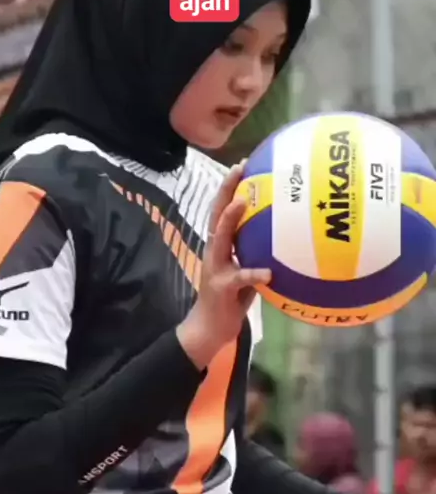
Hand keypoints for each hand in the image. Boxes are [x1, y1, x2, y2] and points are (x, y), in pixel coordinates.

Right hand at [177, 162, 270, 369]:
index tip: (243, 165)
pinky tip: (268, 272)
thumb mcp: (246, 272)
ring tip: (243, 202)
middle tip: (239, 169)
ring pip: (220, 237)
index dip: (231, 187)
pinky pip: (239, 278)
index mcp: (220, 246)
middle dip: (226, 190)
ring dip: (230, 219)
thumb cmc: (231, 300)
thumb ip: (257, 254)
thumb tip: (284, 238)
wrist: (209, 329)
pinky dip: (253, 273)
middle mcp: (214, 251)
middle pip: (217, 213)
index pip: (223, 210)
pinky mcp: (220, 287)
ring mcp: (215, 267)